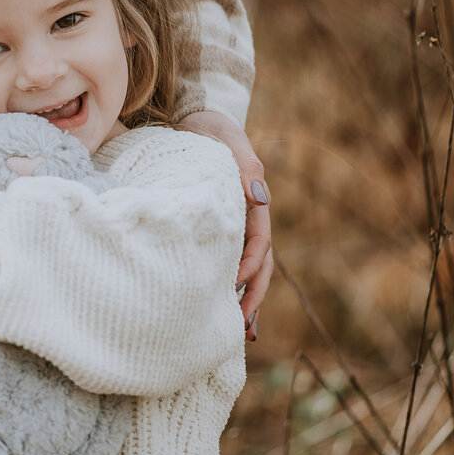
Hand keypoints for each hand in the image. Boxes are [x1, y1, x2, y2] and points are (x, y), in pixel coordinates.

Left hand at [179, 111, 271, 341]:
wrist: (194, 122)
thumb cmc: (212, 131)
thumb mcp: (228, 140)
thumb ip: (245, 166)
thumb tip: (259, 198)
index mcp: (252, 203)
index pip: (259, 241)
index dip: (250, 264)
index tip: (235, 284)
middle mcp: (245, 220)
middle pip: (259, 266)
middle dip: (254, 297)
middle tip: (244, 328)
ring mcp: (231, 228)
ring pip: (245, 271)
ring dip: (244, 301)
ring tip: (238, 332)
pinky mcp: (212, 231)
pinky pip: (222, 263)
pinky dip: (223, 287)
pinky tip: (212, 310)